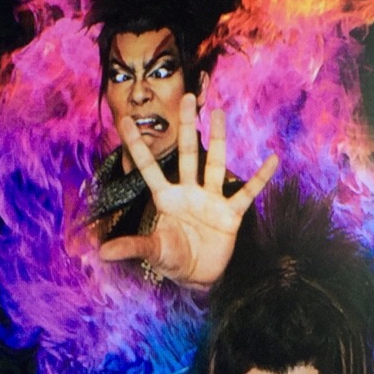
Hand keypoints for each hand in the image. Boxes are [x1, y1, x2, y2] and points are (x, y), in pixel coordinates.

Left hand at [100, 94, 277, 287]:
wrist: (198, 275)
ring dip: (218, 140)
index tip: (125, 120)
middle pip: (187, 153)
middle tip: (187, 98)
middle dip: (186, 127)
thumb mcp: (152, 252)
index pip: (148, 167)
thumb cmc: (172, 258)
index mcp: (166, 198)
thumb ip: (130, 248)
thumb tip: (102, 254)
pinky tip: (272, 160)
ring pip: (214, 164)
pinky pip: (247, 193)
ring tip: (218, 114)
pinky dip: (260, 179)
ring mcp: (211, 200)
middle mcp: (188, 192)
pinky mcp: (230, 214)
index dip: (136, 145)